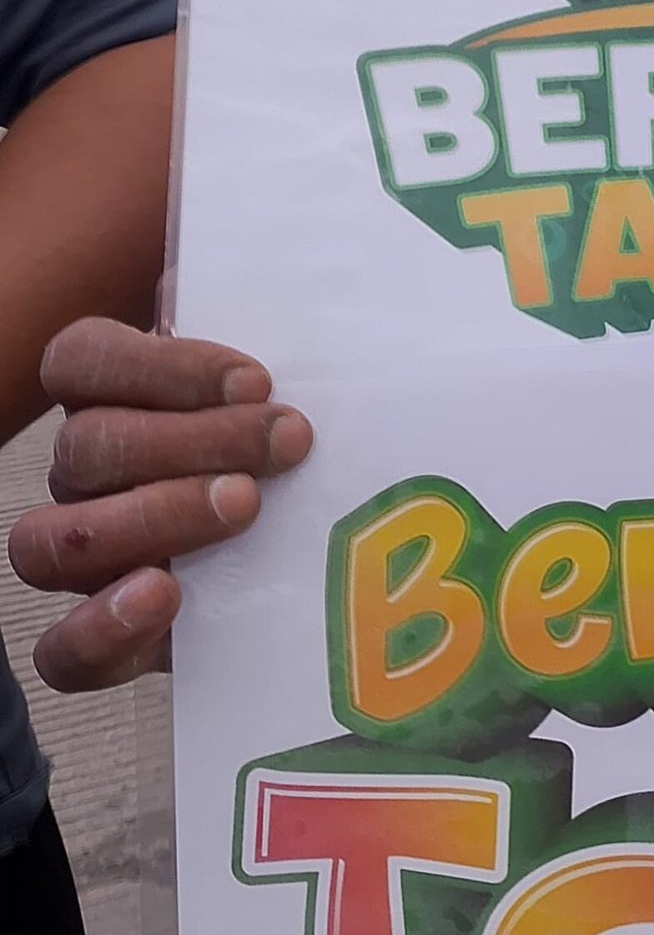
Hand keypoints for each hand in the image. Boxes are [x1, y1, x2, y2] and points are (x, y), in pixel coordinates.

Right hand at [8, 319, 312, 692]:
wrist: (319, 540)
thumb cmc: (289, 436)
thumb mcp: (288, 380)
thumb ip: (267, 326)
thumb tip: (260, 284)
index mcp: (105, 394)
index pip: (82, 360)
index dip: (160, 366)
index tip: (259, 378)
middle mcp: (81, 471)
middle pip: (88, 446)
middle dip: (194, 441)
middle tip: (286, 442)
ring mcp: (83, 555)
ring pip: (54, 541)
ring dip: (151, 518)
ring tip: (244, 508)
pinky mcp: (107, 638)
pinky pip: (61, 651)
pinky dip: (100, 627)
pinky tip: (166, 597)